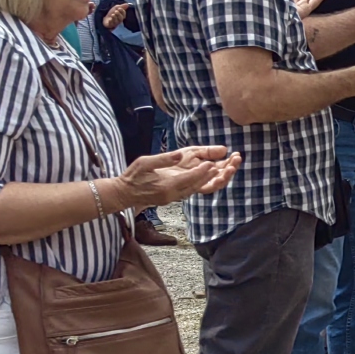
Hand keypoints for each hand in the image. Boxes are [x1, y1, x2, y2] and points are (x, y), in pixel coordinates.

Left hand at [100, 3, 130, 31]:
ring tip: (112, 14)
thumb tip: (127, 4)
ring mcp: (115, 23)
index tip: (119, 8)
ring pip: (116, 21)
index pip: (124, 15)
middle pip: (121, 19)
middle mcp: (119, 20)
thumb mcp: (116, 8)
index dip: (122, 11)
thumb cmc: (112, 12)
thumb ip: (122, 6)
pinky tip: (110, 19)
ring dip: (115, 18)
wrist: (105, 17)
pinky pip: (111, 24)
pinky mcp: (110, 25)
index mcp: (121, 16)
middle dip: (119, 14)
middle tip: (116, 11)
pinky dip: (111, 21)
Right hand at [114, 145, 239, 208]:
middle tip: (229, 165)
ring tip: (228, 169)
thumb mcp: (144, 163)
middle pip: (199, 186)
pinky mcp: (175, 197)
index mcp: (166, 186)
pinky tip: (214, 174)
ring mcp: (175, 197)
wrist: (125, 194)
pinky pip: (194, 190)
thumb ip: (162, 160)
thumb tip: (179, 155)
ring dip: (214, 180)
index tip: (213, 163)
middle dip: (216, 176)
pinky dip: (205, 182)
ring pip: (199, 189)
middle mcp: (173, 194)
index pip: (188, 179)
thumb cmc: (132, 177)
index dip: (201, 172)